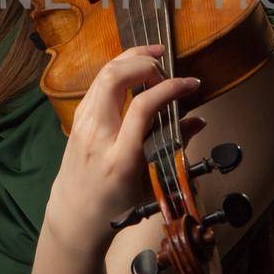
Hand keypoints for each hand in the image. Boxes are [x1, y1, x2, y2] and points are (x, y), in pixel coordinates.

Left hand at [45, 43, 207, 251]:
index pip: (143, 107)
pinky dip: (117, 70)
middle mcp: (97, 134)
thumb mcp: (152, 183)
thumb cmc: (115, 206)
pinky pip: (97, 83)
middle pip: (113, 78)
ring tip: (154, 56)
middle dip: (143, 62)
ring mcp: (82, 124)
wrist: (75, 216)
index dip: (169, 88)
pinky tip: (134, 70)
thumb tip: (198, 120)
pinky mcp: (78, 119)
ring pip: (102, 74)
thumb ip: (174, 148)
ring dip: (129, 59)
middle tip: (166, 66)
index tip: (190, 84)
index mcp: (120, 157)